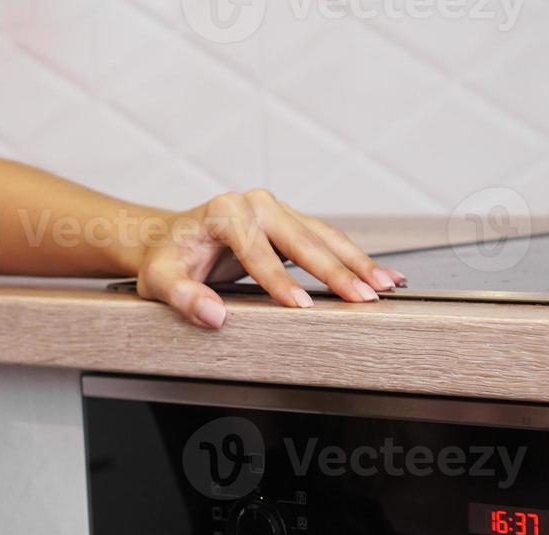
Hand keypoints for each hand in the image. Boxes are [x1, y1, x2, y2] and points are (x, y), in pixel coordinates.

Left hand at [134, 190, 407, 328]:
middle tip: (363, 298)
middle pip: (302, 239)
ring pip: (324, 237)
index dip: (279, 281)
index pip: (258, 251)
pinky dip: (354, 259)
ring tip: (387, 286)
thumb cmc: (166, 261)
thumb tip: (213, 316)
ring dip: (357, 263)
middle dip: (335, 270)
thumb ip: (184, 298)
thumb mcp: (162, 281)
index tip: (301, 307)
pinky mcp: (290, 222)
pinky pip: (326, 240)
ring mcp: (276, 209)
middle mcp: (255, 203)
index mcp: (225, 211)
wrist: (168, 241)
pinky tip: (381, 275)